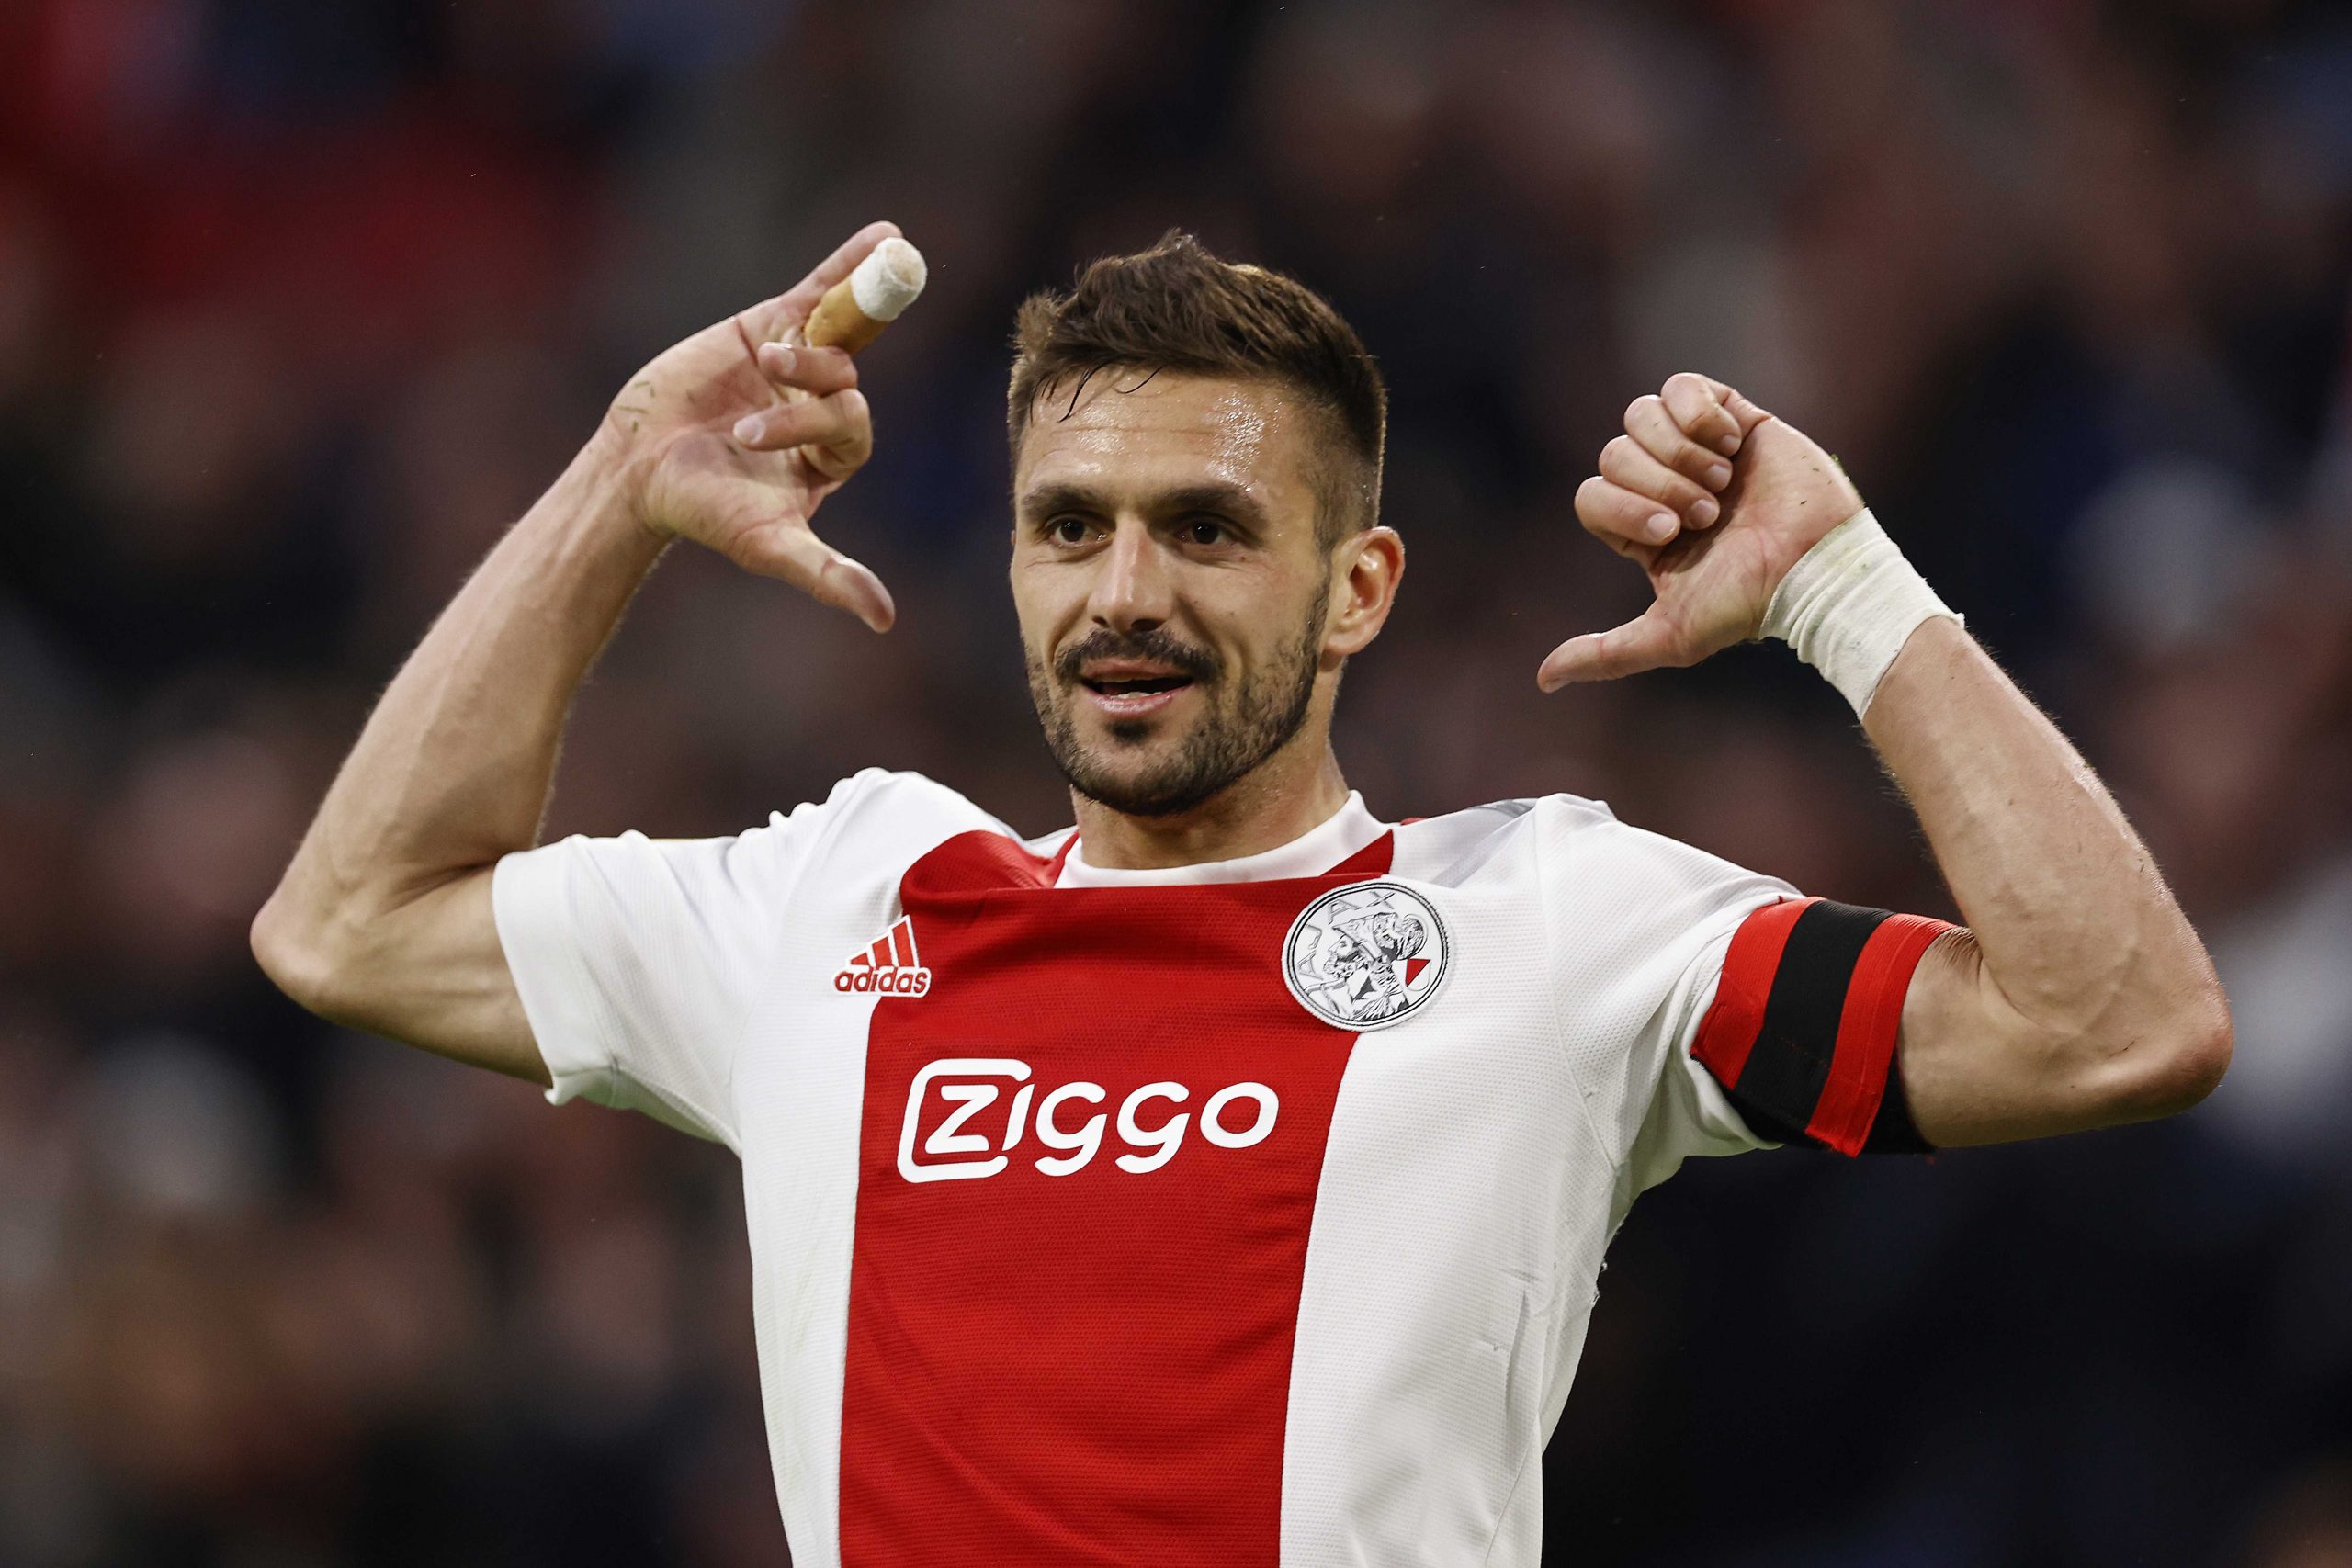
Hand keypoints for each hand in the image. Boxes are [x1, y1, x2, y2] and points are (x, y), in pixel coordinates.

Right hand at [600, 222, 900, 631]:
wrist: (638, 468)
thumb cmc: (704, 511)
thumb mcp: (769, 546)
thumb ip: (829, 576)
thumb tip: (886, 622)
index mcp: (835, 454)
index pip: (853, 425)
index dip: (816, 424)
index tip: (753, 438)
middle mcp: (826, 405)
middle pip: (845, 378)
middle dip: (803, 387)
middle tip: (751, 402)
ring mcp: (801, 361)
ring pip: (838, 332)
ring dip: (816, 335)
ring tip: (772, 352)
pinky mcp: (771, 324)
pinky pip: (825, 289)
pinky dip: (852, 264)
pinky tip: (890, 235)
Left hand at [1538, 373, 1864, 688]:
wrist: (1815, 566)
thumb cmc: (1748, 603)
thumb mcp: (1669, 636)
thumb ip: (1606, 654)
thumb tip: (1544, 680)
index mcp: (1640, 529)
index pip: (1591, 495)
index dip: (1622, 508)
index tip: (1671, 533)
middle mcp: (1661, 486)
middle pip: (1614, 453)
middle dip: (1659, 484)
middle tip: (1707, 513)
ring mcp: (1694, 449)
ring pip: (1640, 415)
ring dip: (1678, 451)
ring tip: (1722, 481)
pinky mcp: (1732, 416)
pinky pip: (1682, 386)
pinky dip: (1698, 412)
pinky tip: (1729, 443)